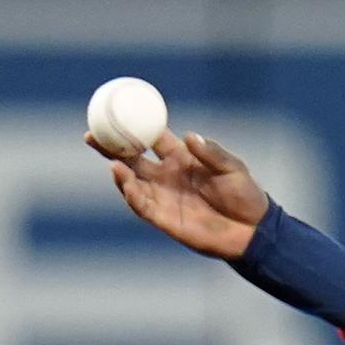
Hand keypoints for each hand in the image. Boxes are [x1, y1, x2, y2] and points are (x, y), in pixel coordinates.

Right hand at [92, 129, 269, 259]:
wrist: (254, 232)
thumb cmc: (246, 196)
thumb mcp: (232, 168)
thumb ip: (211, 153)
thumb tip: (190, 136)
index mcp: (181, 159)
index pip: (151, 138)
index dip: (134, 126)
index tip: (115, 112)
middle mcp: (167, 176)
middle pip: (131, 158)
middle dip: (110, 147)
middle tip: (91, 133)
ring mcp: (164, 197)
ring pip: (132, 182)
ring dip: (119, 172)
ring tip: (111, 161)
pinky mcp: (165, 219)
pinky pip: (142, 205)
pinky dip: (131, 193)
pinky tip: (125, 180)